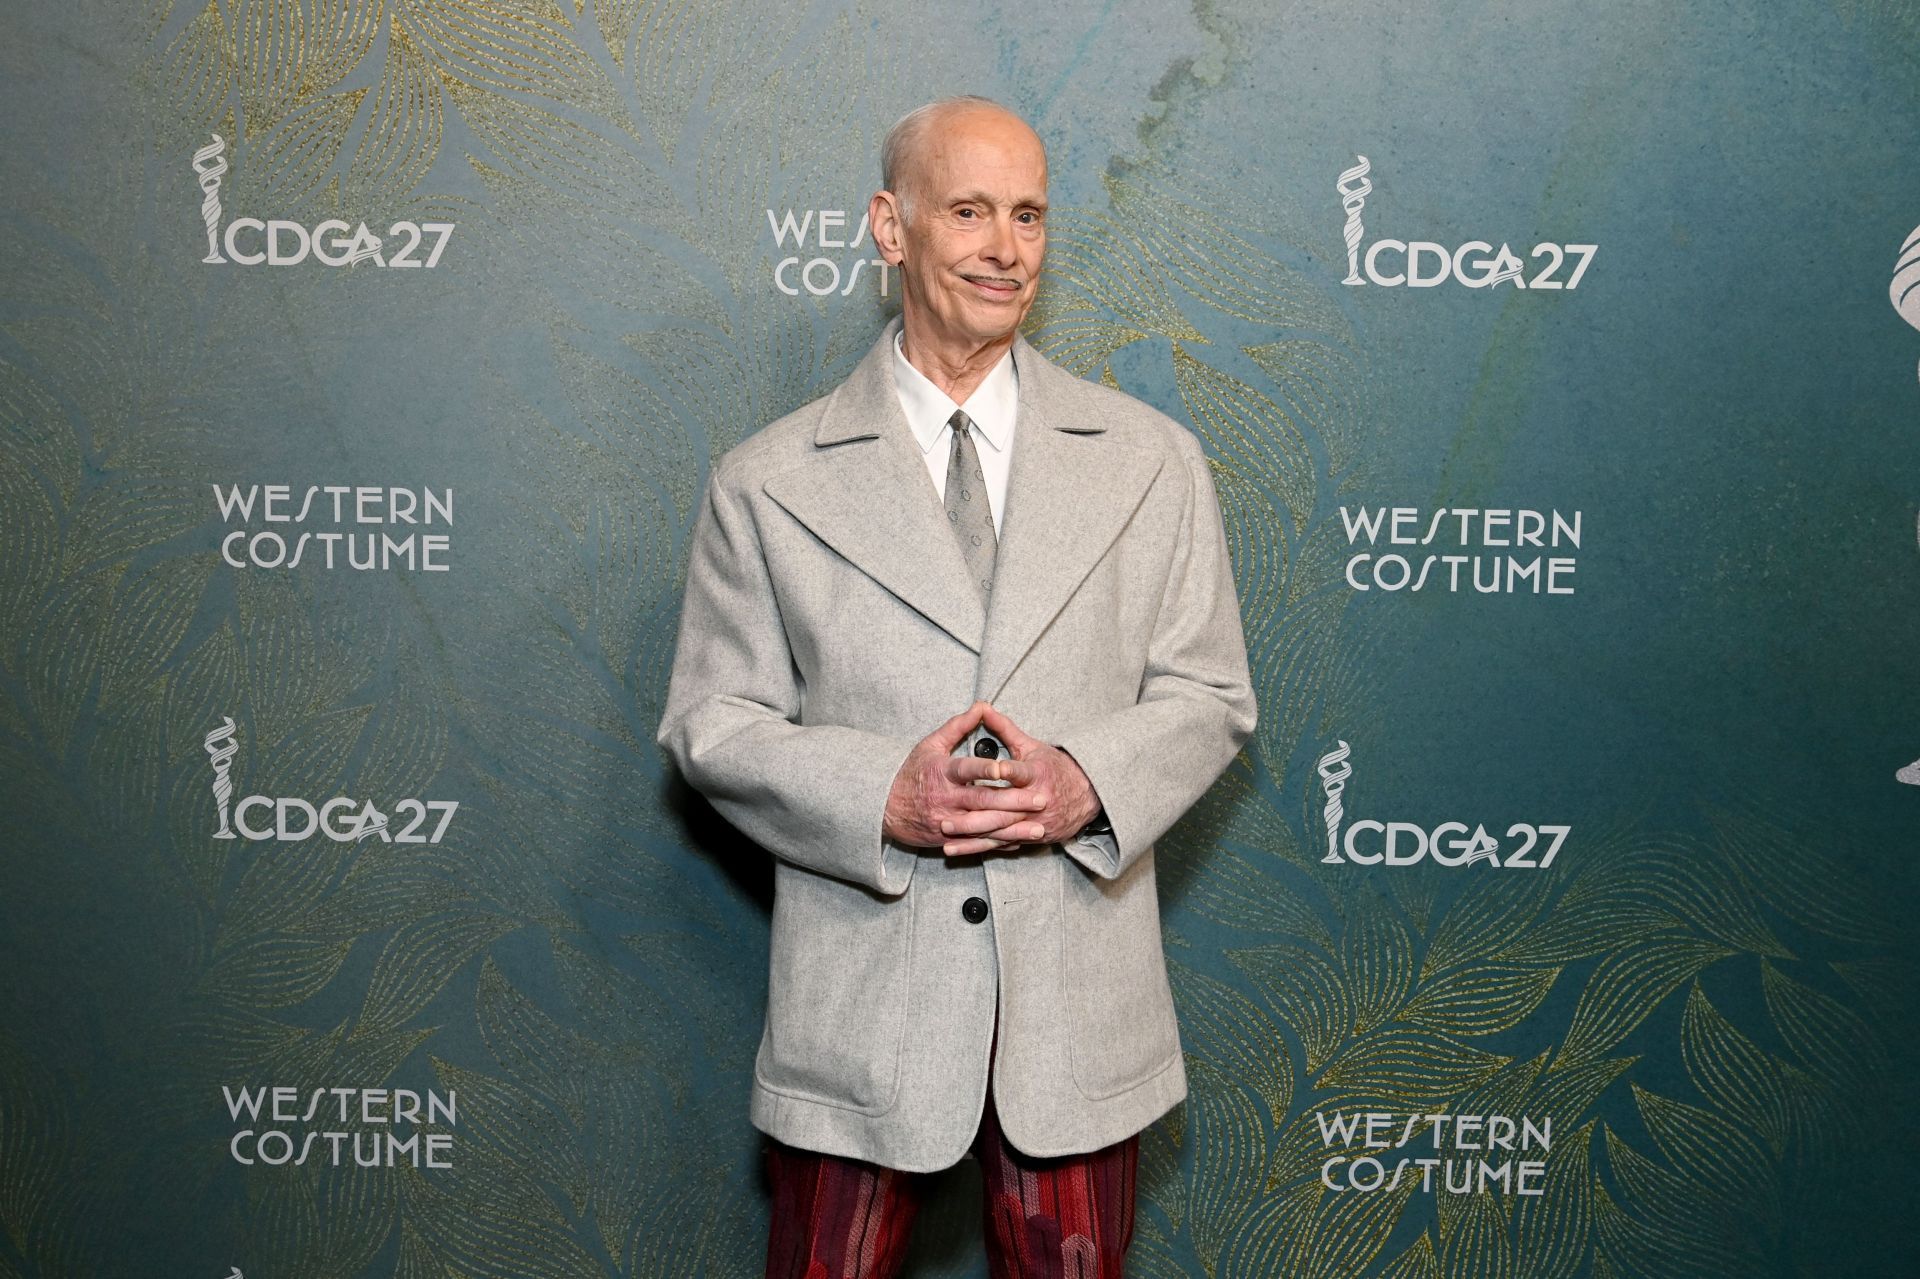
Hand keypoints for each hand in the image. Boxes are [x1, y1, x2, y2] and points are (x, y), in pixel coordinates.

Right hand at [883, 702, 1048, 855]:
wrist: (884, 807)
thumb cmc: (911, 772)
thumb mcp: (930, 745)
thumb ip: (958, 726)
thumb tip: (981, 706)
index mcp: (942, 772)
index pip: (966, 769)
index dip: (985, 768)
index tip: (1006, 768)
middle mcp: (946, 798)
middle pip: (983, 800)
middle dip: (1014, 802)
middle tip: (1041, 800)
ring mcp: (948, 820)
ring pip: (985, 826)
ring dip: (1013, 829)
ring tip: (1038, 828)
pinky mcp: (949, 838)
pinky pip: (977, 843)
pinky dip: (999, 843)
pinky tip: (1019, 843)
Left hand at [941, 705, 1102, 853]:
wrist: (1087, 795)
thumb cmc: (1055, 767)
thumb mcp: (1032, 746)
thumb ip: (1005, 729)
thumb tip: (983, 708)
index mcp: (1037, 775)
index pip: (1019, 773)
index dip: (1007, 771)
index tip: (993, 771)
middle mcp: (1036, 801)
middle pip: (1003, 809)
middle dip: (974, 817)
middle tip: (945, 819)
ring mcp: (1034, 822)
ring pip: (1000, 831)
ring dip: (972, 836)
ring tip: (947, 837)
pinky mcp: (1032, 835)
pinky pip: (1004, 843)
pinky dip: (982, 847)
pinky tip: (961, 849)